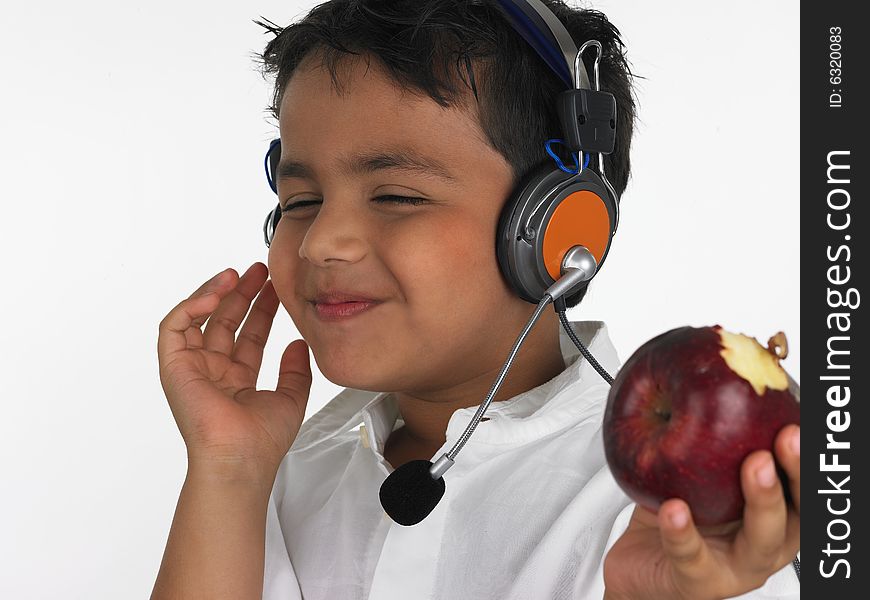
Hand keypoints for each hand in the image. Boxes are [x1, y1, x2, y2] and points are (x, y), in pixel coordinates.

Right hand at [157, 262, 311, 477]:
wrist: (241, 459)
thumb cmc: (262, 440)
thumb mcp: (291, 398)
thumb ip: (295, 370)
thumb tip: (297, 343)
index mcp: (236, 379)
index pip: (248, 334)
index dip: (261, 308)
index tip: (276, 287)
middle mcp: (212, 371)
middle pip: (224, 321)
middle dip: (242, 293)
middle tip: (260, 270)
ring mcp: (191, 368)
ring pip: (199, 318)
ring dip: (216, 293)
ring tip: (237, 274)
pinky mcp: (174, 367)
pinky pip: (174, 327)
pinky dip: (191, 306)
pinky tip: (216, 294)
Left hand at [603, 424, 799, 599]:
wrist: (637, 567)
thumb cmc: (673, 516)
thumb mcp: (695, 471)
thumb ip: (708, 433)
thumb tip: (712, 373)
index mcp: (771, 515)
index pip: (801, 486)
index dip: (807, 457)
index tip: (799, 419)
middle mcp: (762, 543)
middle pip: (796, 513)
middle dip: (796, 473)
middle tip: (784, 438)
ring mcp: (734, 567)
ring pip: (760, 541)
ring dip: (762, 500)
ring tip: (752, 466)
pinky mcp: (697, 583)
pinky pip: (692, 557)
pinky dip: (682, 532)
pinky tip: (674, 508)